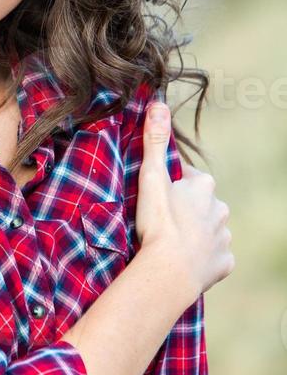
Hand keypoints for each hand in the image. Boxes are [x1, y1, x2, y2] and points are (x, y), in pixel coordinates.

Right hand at [135, 101, 234, 297]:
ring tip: (171, 243)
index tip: (156, 196)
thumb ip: (155, 140)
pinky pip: (214, 257)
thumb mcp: (151, 177)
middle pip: (202, 204)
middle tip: (162, 220)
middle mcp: (220, 209)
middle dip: (186, 209)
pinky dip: (202, 258)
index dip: (171, 185)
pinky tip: (186, 261)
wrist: (169, 271)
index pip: (188, 178)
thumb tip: (158, 103)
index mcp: (204, 187)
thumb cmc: (159, 222)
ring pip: (210, 230)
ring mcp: (224, 237)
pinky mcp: (223, 263)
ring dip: (195, 233)